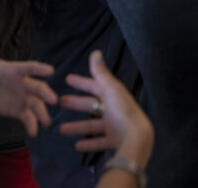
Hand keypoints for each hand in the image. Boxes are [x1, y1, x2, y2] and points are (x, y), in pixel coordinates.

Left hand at [0, 24, 55, 136]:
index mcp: (16, 70)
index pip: (29, 68)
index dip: (39, 69)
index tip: (50, 70)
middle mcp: (24, 84)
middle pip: (37, 87)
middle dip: (46, 93)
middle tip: (54, 100)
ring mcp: (23, 97)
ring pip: (36, 104)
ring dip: (42, 112)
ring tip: (46, 121)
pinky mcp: (20, 110)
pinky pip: (28, 117)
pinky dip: (31, 124)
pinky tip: (33, 132)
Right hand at [59, 51, 153, 167]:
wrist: (137, 138)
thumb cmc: (123, 111)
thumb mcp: (111, 90)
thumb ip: (101, 73)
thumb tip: (95, 52)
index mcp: (114, 95)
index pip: (95, 86)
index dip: (82, 82)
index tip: (68, 79)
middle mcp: (114, 110)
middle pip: (92, 105)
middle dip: (76, 103)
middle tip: (60, 101)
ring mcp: (114, 126)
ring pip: (92, 126)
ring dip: (77, 127)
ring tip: (61, 129)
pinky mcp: (114, 141)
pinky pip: (99, 142)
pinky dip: (89, 144)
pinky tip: (77, 146)